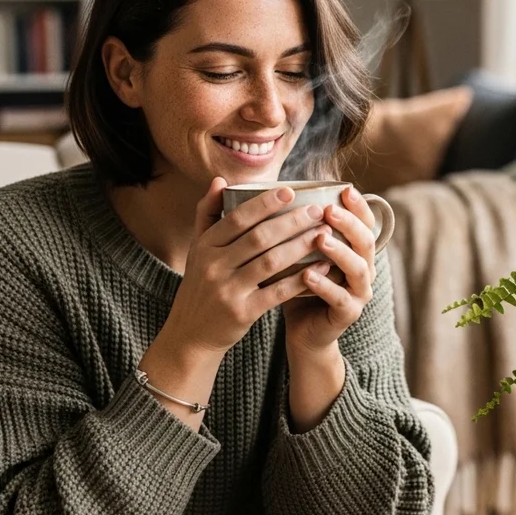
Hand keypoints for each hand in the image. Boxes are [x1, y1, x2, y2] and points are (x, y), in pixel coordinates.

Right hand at [161, 177, 331, 355]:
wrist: (190, 334)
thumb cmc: (201, 285)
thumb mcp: (198, 250)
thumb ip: (207, 214)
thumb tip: (220, 180)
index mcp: (205, 246)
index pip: (238, 218)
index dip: (265, 203)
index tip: (291, 191)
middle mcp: (214, 266)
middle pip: (259, 237)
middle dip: (291, 221)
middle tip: (318, 210)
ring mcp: (228, 290)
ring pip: (271, 262)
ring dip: (301, 246)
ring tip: (324, 234)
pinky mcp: (242, 313)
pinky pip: (277, 292)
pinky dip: (301, 279)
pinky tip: (322, 267)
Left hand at [282, 186, 377, 355]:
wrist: (302, 331)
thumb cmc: (297, 285)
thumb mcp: (297, 253)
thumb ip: (294, 228)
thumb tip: (273, 192)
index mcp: (355, 250)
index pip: (365, 222)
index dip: (358, 206)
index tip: (345, 189)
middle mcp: (363, 268)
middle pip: (366, 241)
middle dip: (349, 224)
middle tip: (329, 210)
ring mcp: (359, 292)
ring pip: (358, 268)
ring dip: (339, 251)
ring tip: (320, 238)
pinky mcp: (349, 313)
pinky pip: (341, 298)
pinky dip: (325, 286)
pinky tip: (307, 275)